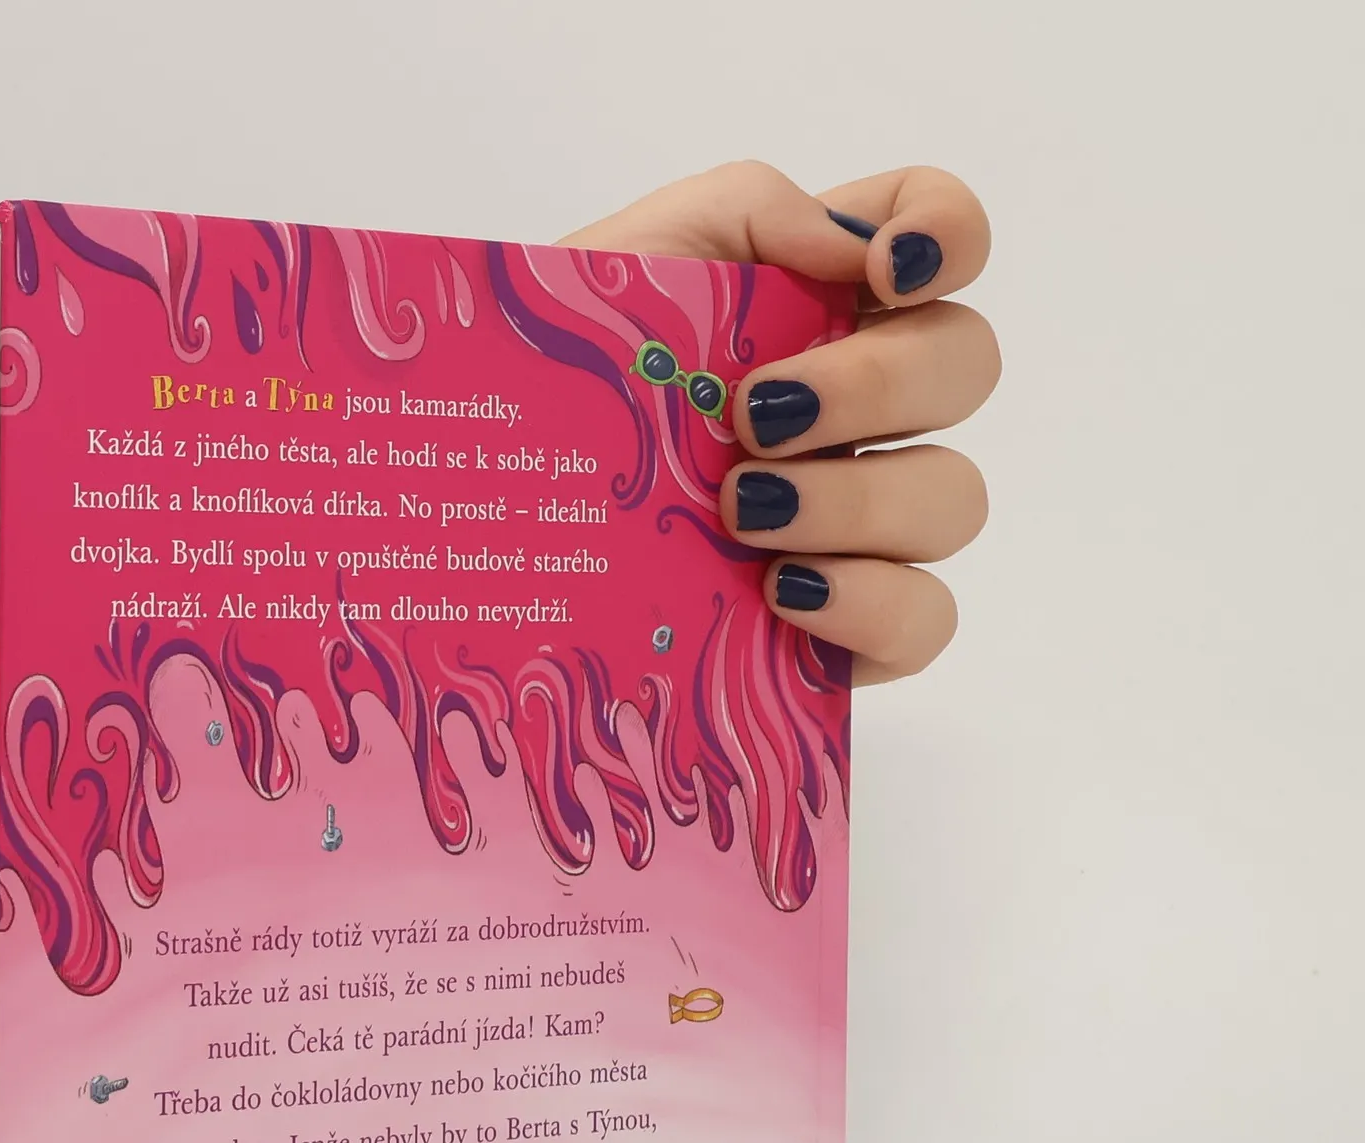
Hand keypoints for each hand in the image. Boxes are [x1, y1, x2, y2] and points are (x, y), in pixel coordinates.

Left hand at [562, 163, 997, 686]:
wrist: (481, 521)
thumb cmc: (550, 389)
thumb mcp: (619, 264)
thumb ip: (746, 214)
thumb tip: (850, 249)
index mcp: (816, 305)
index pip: (942, 237)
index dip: (947, 234)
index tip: (886, 272)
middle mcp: (858, 411)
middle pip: (964, 368)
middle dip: (875, 385)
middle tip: (754, 416)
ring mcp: (861, 524)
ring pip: (952, 499)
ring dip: (857, 501)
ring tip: (740, 513)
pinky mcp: (847, 627)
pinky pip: (925, 619)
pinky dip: (872, 603)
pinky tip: (780, 593)